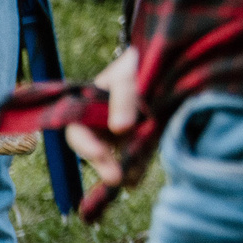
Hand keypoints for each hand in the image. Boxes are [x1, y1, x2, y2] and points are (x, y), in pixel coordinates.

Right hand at [64, 46, 138, 184]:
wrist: (163, 63)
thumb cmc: (135, 65)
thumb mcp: (127, 77)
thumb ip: (123, 99)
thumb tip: (120, 128)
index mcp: (87, 109)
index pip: (78, 133)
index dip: (86, 145)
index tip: (99, 153)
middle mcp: (101, 125)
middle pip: (97, 151)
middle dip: (105, 165)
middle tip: (116, 178)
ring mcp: (121, 135)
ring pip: (118, 158)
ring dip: (124, 170)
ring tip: (132, 179)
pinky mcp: (141, 140)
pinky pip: (137, 157)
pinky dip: (139, 166)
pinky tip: (140, 175)